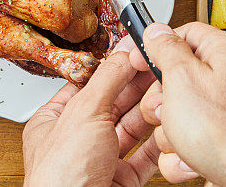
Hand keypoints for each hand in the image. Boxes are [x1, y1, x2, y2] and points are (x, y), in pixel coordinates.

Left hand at [23, 35, 157, 186]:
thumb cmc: (62, 176)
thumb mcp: (84, 112)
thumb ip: (107, 79)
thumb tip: (122, 51)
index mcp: (54, 121)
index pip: (87, 84)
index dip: (112, 67)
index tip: (135, 53)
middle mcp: (76, 141)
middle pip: (112, 104)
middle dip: (137, 86)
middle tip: (159, 66)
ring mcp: (100, 162)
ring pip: (131, 128)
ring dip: (151, 110)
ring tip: (169, 90)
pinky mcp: (122, 181)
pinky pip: (145, 156)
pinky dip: (159, 141)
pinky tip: (170, 126)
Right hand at [130, 22, 225, 185]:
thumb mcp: (182, 79)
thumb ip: (166, 48)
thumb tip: (156, 30)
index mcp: (225, 52)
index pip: (183, 33)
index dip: (156, 47)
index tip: (138, 62)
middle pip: (177, 76)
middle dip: (162, 101)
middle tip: (164, 111)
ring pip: (182, 111)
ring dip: (171, 132)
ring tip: (184, 141)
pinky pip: (195, 137)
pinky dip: (186, 152)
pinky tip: (192, 159)